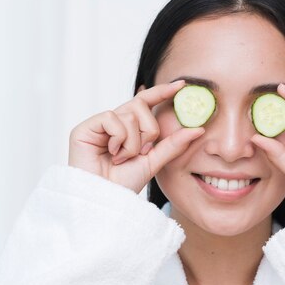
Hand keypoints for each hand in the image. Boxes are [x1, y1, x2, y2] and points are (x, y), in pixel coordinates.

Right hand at [68, 80, 204, 192]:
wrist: (105, 200)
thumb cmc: (124, 184)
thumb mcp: (154, 162)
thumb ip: (173, 144)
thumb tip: (199, 129)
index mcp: (129, 128)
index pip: (146, 102)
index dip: (162, 91)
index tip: (182, 84)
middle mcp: (114, 122)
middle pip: (141, 105)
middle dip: (149, 130)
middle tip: (141, 152)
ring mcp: (99, 125)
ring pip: (129, 114)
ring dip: (133, 142)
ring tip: (121, 158)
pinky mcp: (85, 128)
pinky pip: (112, 118)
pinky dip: (118, 138)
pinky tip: (110, 154)